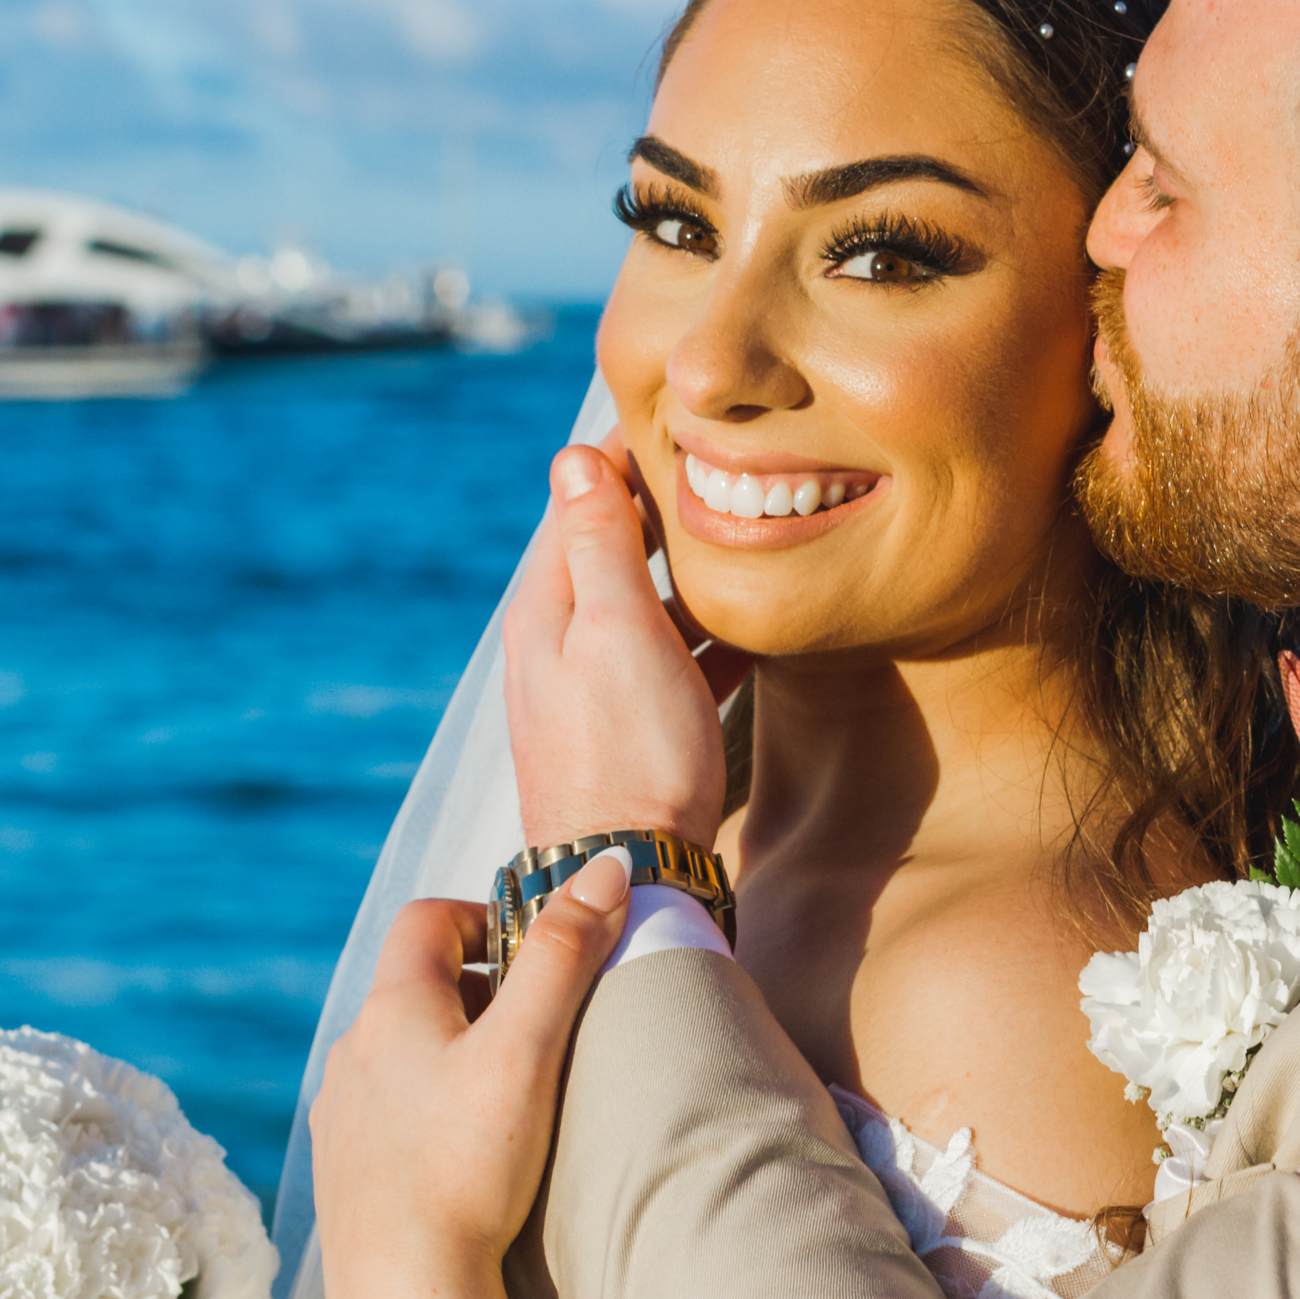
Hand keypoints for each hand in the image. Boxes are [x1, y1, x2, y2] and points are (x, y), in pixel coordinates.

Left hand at [310, 862, 626, 1283]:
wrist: (404, 1294)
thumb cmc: (468, 1167)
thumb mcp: (530, 1047)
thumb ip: (567, 952)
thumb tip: (607, 864)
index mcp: (392, 1008)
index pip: (429, 919)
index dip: (486, 919)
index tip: (537, 954)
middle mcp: (354, 1052)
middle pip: (417, 986)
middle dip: (481, 992)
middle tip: (542, 1029)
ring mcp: (341, 1115)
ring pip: (402, 1054)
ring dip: (454, 1055)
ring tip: (512, 1097)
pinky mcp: (345, 1172)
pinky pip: (388, 1114)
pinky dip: (430, 1112)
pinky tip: (469, 1157)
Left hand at [504, 444, 740, 849]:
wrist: (632, 878)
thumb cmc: (630, 753)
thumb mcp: (617, 632)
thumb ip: (598, 545)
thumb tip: (572, 455)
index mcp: (546, 611)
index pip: (577, 503)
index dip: (622, 457)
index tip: (676, 420)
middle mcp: (560, 646)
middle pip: (611, 553)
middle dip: (662, 511)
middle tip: (726, 468)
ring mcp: (594, 692)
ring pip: (645, 608)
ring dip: (690, 575)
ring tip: (749, 539)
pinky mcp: (629, 733)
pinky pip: (669, 663)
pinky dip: (705, 638)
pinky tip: (753, 636)